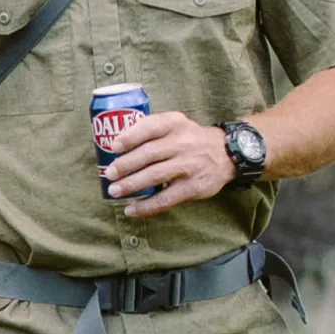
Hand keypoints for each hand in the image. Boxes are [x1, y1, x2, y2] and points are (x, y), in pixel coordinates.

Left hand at [103, 111, 234, 216]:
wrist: (225, 154)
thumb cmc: (190, 139)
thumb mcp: (176, 124)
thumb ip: (152, 130)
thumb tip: (115, 146)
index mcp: (175, 123)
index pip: (151, 126)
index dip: (131, 136)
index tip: (114, 146)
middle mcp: (183, 142)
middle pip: (149, 154)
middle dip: (126, 165)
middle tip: (109, 174)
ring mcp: (189, 165)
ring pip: (155, 176)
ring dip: (131, 185)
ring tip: (114, 191)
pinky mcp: (193, 187)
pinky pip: (165, 198)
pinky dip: (146, 206)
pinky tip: (131, 210)